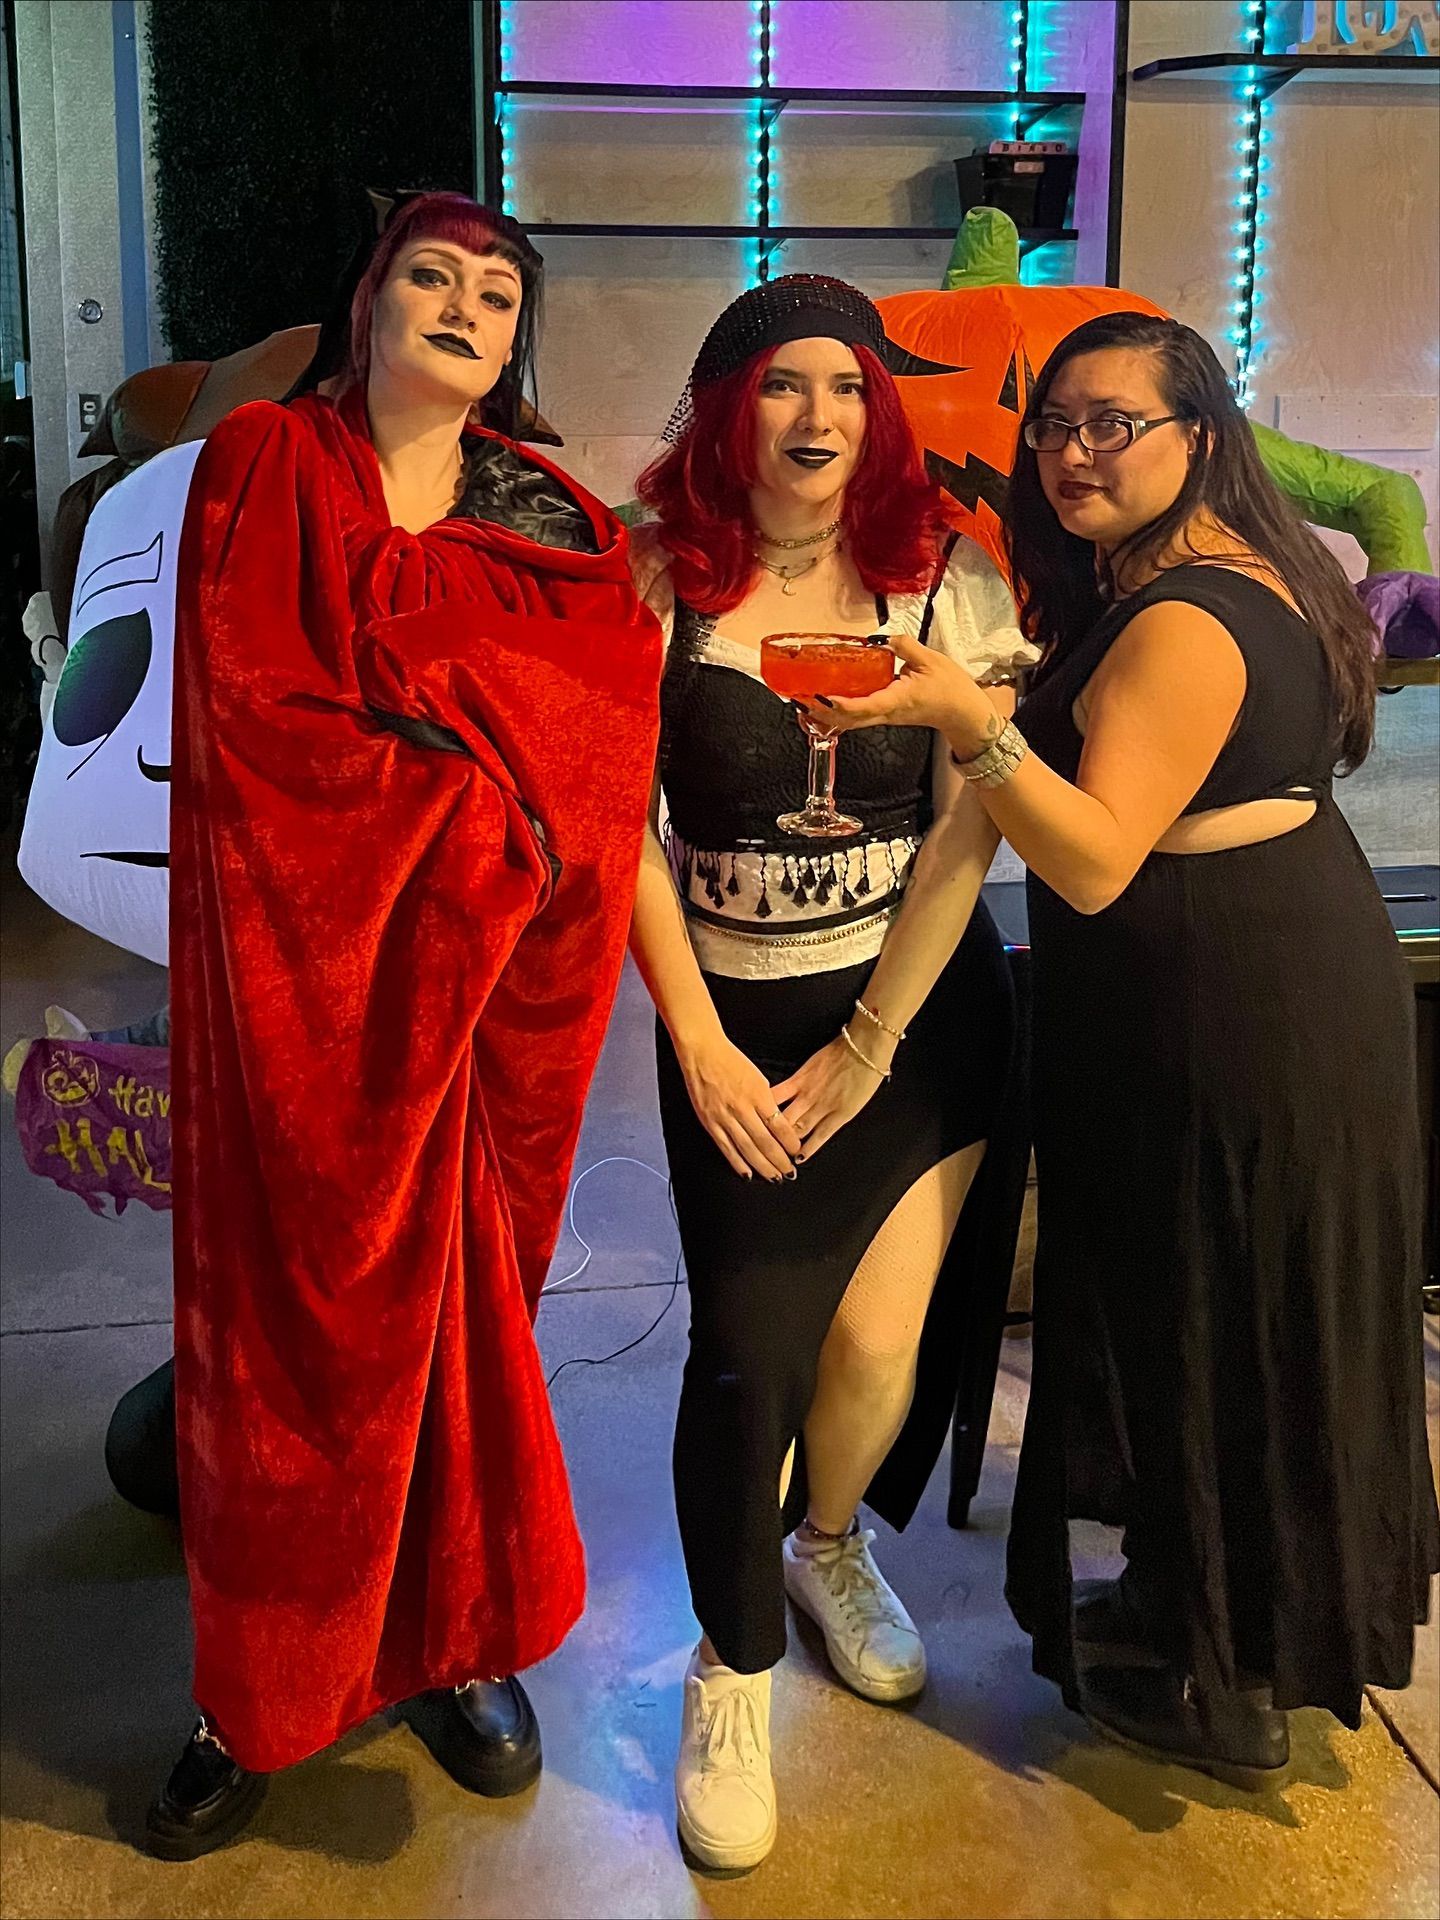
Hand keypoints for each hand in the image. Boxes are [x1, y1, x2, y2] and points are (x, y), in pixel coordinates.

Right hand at [676, 1031, 802, 1180]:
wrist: (702, 1052)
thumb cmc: (730, 1060)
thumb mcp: (758, 1077)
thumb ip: (767, 1101)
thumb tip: (777, 1123)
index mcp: (758, 1095)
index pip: (779, 1125)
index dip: (789, 1142)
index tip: (796, 1151)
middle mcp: (742, 1108)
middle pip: (765, 1142)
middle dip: (780, 1160)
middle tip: (789, 1172)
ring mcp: (725, 1117)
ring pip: (747, 1148)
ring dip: (762, 1166)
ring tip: (774, 1177)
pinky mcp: (710, 1122)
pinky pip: (726, 1147)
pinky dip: (737, 1162)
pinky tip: (747, 1173)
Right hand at [771, 1029, 892, 1159]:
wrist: (865, 1048)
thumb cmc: (867, 1074)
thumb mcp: (858, 1103)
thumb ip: (840, 1115)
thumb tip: (828, 1123)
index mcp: (840, 1116)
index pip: (817, 1139)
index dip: (804, 1151)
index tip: (793, 1160)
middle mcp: (822, 1109)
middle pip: (797, 1132)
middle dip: (784, 1145)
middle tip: (773, 1152)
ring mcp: (809, 1093)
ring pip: (785, 1118)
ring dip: (773, 1129)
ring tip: (762, 1136)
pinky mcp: (800, 1078)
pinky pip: (780, 1094)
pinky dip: (769, 1104)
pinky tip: (759, 1110)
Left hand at [812, 631, 999, 755]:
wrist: (962, 712)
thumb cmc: (950, 689)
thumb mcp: (929, 659)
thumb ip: (903, 645)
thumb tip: (881, 638)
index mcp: (897, 700)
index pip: (863, 707)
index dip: (839, 705)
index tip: (821, 697)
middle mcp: (886, 713)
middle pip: (847, 720)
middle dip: (820, 713)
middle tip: (798, 699)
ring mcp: (883, 717)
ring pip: (848, 723)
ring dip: (824, 716)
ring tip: (801, 703)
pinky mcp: (883, 716)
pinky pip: (855, 720)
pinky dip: (836, 715)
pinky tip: (822, 705)